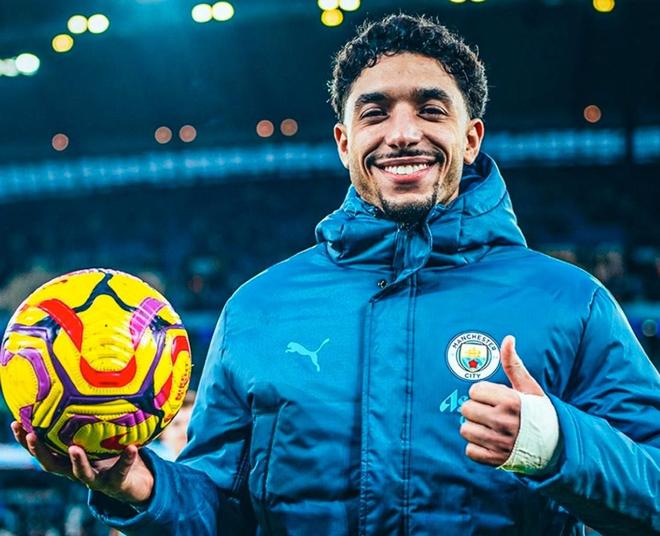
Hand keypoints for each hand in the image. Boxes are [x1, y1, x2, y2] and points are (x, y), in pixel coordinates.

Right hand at [11, 421, 153, 504]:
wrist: (133, 482)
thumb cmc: (112, 452)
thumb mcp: (101, 432)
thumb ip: (92, 413)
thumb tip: (85, 378)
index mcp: (70, 457)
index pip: (43, 449)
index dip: (26, 439)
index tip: (16, 423)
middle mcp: (76, 470)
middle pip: (52, 464)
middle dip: (39, 451)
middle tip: (32, 435)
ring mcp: (95, 478)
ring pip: (81, 473)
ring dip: (76, 460)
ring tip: (74, 448)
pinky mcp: (116, 482)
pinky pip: (121, 470)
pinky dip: (126, 459)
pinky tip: (132, 447)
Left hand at [459, 335, 544, 465]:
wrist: (557, 446)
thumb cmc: (539, 412)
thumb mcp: (529, 387)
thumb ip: (513, 364)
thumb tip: (508, 338)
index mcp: (510, 401)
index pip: (474, 391)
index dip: (482, 393)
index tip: (493, 398)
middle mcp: (503, 421)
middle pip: (466, 409)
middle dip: (476, 409)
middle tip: (490, 412)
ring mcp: (499, 442)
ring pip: (465, 430)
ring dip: (474, 428)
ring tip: (489, 427)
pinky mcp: (496, 460)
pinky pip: (470, 450)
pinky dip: (476, 447)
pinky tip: (489, 442)